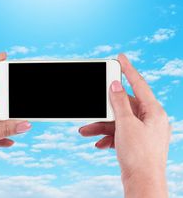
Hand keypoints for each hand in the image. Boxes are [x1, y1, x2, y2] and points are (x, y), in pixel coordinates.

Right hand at [79, 54, 170, 197]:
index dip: (128, 69)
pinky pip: (120, 132)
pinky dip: (108, 135)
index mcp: (154, 112)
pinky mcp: (137, 142)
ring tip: (86, 130)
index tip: (120, 57)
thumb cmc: (139, 156)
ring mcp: (144, 132)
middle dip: (105, 108)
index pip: (139, 84)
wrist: (143, 186)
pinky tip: (99, 142)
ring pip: (119, 120)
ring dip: (102, 124)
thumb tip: (114, 85)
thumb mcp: (125, 124)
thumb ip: (119, 102)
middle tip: (94, 100)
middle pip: (125, 105)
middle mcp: (151, 120)